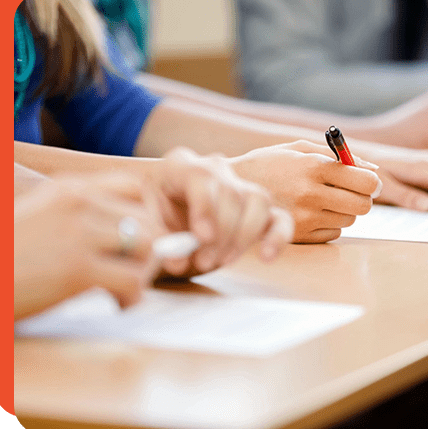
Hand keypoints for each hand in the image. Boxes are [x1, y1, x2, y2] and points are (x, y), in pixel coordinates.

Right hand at [14, 173, 164, 318]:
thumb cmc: (7, 256)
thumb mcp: (43, 219)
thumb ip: (85, 219)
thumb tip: (134, 237)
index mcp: (69, 188)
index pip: (134, 189)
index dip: (144, 216)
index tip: (135, 242)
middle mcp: (78, 203)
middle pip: (147, 219)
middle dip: (149, 250)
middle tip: (134, 272)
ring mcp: (77, 233)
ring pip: (146, 246)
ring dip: (143, 272)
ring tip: (125, 288)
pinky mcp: (76, 269)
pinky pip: (132, 280)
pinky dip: (132, 297)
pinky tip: (117, 304)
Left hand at [151, 147, 293, 274]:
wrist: (164, 222)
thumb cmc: (155, 219)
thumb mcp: (147, 226)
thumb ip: (160, 243)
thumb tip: (178, 261)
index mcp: (181, 166)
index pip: (201, 177)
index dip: (205, 207)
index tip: (203, 237)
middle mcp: (214, 169)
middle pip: (231, 193)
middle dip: (222, 233)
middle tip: (205, 262)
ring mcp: (240, 186)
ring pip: (258, 201)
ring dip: (243, 237)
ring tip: (223, 261)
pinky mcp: (259, 210)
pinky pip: (279, 218)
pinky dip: (277, 237)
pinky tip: (266, 257)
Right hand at [229, 140, 381, 242]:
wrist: (232, 188)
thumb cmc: (271, 163)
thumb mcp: (300, 148)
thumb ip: (339, 156)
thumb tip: (373, 170)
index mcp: (313, 167)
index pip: (365, 181)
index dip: (372, 182)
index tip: (369, 182)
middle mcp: (310, 194)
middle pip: (363, 205)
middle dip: (363, 198)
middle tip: (351, 192)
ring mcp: (304, 218)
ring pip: (349, 220)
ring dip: (344, 210)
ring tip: (323, 199)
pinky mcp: (298, 235)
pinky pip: (333, 233)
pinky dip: (329, 224)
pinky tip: (312, 213)